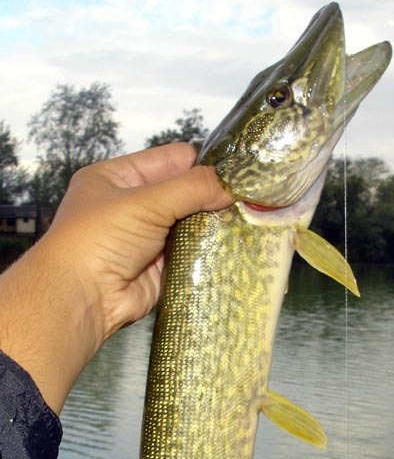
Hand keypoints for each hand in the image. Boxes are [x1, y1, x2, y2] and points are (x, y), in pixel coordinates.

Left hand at [51, 142, 231, 339]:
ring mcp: (146, 238)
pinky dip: (208, 250)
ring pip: (190, 224)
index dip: (201, 164)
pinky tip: (231, 245)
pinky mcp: (159, 267)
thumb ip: (192, 188)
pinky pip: (191, 253)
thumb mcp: (145, 202)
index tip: (235, 171)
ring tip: (245, 220)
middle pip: (183, 192)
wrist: (83, 298)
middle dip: (211, 196)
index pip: (170, 160)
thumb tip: (232, 185)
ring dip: (211, 225)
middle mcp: (131, 206)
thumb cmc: (99, 239)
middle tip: (245, 198)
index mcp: (118, 178)